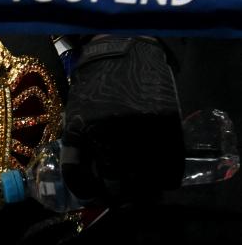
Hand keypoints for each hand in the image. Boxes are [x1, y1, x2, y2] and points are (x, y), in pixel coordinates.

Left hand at [61, 37, 182, 203]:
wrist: (122, 48)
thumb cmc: (96, 80)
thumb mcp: (77, 108)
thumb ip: (80, 140)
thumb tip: (91, 175)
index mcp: (78, 128)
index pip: (77, 174)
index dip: (86, 191)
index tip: (94, 195)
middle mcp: (106, 133)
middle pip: (113, 184)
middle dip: (117, 195)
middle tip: (121, 196)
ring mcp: (137, 130)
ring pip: (142, 180)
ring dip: (143, 191)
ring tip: (143, 190)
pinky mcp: (164, 124)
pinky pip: (168, 165)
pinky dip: (165, 178)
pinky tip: (162, 177)